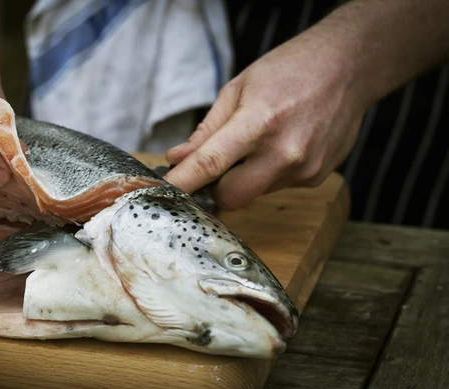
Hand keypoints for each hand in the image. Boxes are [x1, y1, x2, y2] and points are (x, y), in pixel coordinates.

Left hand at [164, 31, 368, 210]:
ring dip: (245, 178)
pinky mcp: (316, 178)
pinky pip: (276, 186)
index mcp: (259, 122)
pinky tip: (281, 145)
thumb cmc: (289, 70)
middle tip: (215, 165)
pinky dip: (268, 173)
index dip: (182, 182)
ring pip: (254, 193)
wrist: (349, 67)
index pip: (210, 164)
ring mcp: (304, 169)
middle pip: (231, 197)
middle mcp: (284, 152)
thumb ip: (207, 130)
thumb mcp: (238, 88)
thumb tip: (178, 158)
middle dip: (215, 189)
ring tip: (259, 141)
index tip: (162, 191)